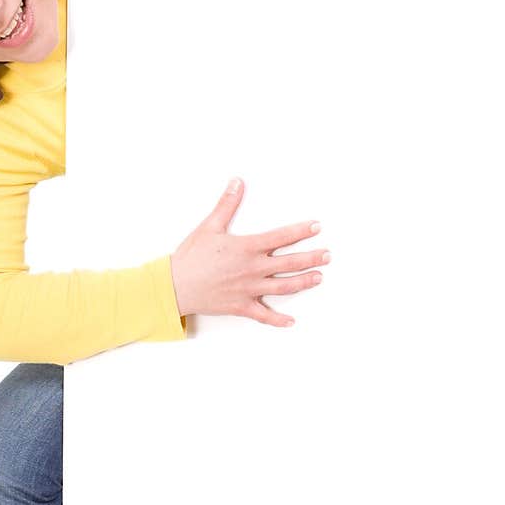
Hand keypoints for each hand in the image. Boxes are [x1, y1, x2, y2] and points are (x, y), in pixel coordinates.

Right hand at [169, 178, 328, 326]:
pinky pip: (263, 315)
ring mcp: (249, 289)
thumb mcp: (209, 226)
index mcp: (247, 248)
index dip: (301, 231)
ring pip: (283, 287)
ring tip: (318, 278)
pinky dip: (278, 320)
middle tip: (328, 256)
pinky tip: (291, 321)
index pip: (281, 237)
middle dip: (312, 258)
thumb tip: (237, 182)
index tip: (317, 227)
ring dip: (303, 282)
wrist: (175, 286)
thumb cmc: (191, 257)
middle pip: (290, 263)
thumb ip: (227, 204)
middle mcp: (253, 269)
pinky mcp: (241, 306)